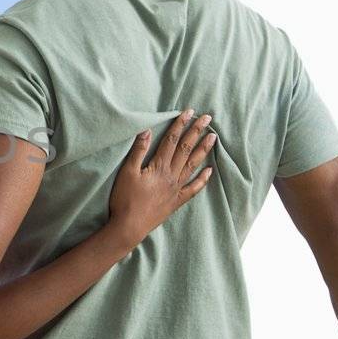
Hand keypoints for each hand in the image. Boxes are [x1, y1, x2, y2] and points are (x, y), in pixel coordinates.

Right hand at [107, 110, 215, 245]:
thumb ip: (138, 151)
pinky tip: (210, 171)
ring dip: (203, 150)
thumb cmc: (125, 199)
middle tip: (207, 118)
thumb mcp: (127, 172)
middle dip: (196, 132)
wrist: (130, 226)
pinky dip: (203, 180)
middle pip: (186, 149)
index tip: (189, 112)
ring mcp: (176, 189)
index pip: (172, 141)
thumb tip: (147, 131)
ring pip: (193, 165)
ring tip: (213, 138)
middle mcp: (172, 176)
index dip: (180, 125)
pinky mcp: (176, 201)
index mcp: (159, 167)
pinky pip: (193, 188)